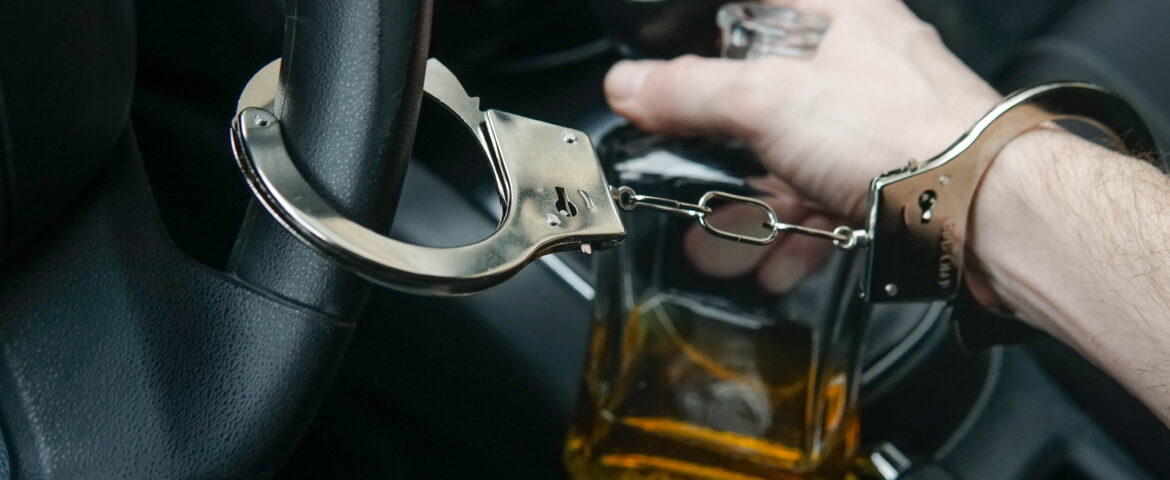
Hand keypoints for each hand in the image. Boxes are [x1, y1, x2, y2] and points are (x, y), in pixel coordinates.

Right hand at [604, 0, 999, 291]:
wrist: (986, 211)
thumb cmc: (905, 131)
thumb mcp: (768, 99)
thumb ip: (690, 91)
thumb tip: (629, 84)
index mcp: (837, 13)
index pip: (754, 9)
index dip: (706, 39)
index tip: (667, 79)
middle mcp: (859, 62)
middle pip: (766, 96)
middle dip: (718, 152)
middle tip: (681, 176)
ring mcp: (875, 123)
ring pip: (794, 159)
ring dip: (750, 209)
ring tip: (716, 247)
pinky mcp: (890, 178)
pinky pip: (826, 202)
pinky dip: (794, 235)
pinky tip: (772, 264)